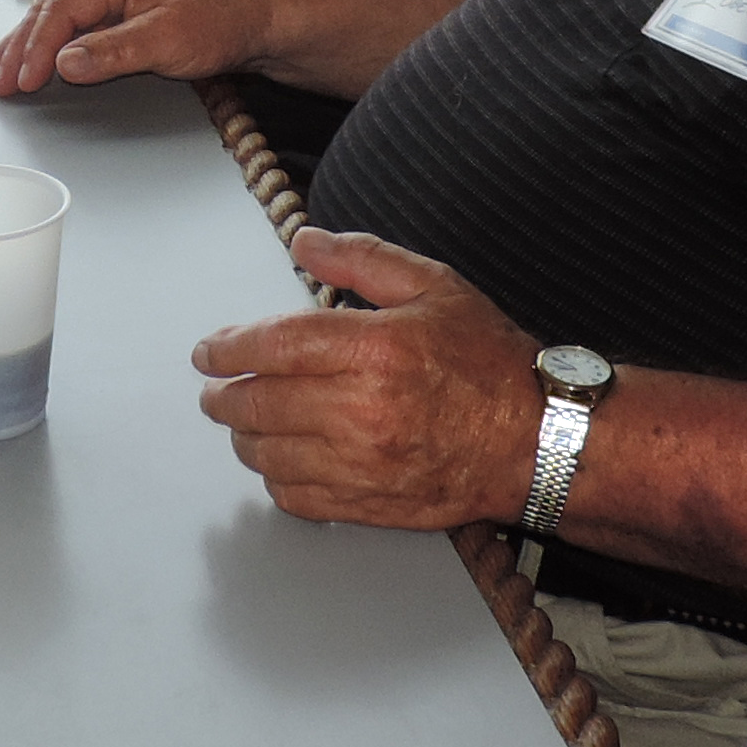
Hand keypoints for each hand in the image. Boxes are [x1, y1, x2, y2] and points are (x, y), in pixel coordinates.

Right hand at [0, 0, 278, 96]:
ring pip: (55, 9)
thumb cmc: (220, 21)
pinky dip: (45, 30)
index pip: (60, 11)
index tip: (22, 81)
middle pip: (49, 8)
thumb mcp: (166, 41)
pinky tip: (33, 37)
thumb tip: (64, 62)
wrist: (256, 15)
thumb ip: (112, 51)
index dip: (35, 49)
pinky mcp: (121, 0)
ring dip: (23, 38)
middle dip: (17, 46)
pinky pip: (70, 11)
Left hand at [188, 225, 545, 528]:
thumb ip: (362, 258)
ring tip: (245, 420)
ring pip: (268, 454)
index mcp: (375, 349)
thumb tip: (305, 242)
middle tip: (215, 387)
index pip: (273, 346)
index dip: (227, 346)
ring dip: (244, 436)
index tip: (209, 350)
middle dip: (223, 394)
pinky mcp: (370, 504)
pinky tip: (281, 458)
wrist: (538, 440)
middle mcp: (363, 410)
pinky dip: (275, 477)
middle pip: (258, 403)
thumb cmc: (491, 364)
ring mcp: (364, 464)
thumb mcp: (433, 286)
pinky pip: (296, 496)